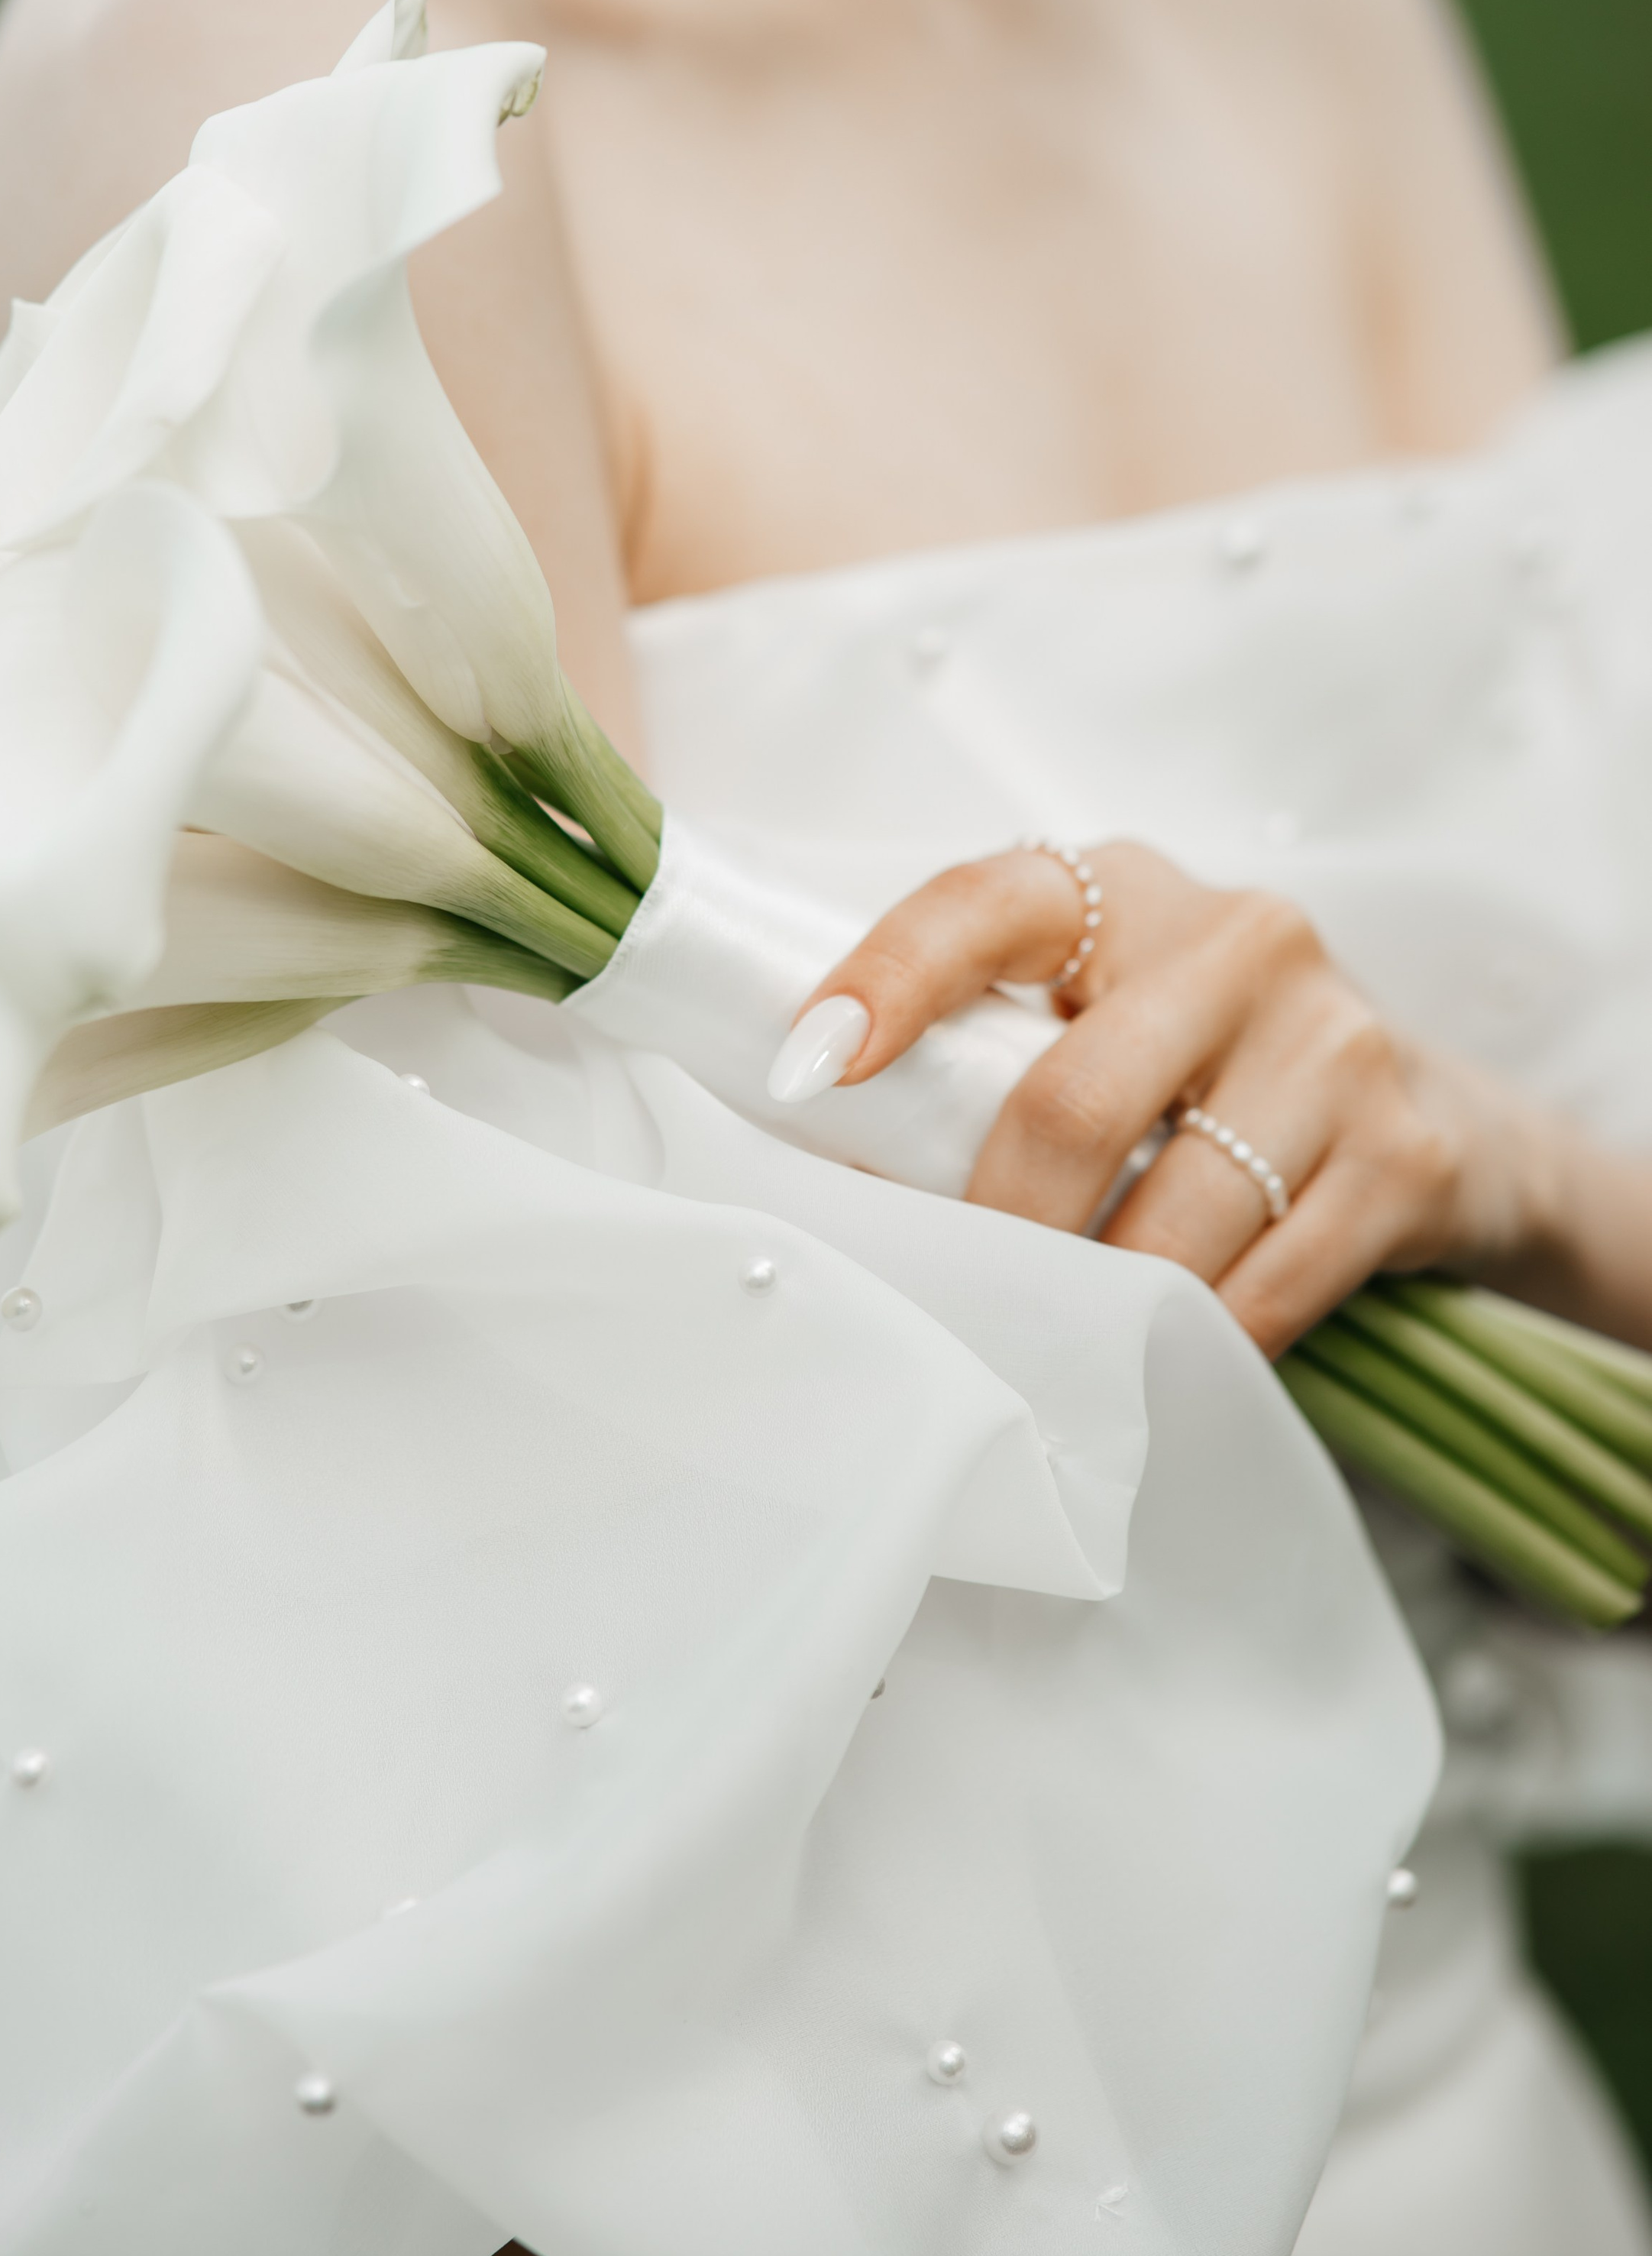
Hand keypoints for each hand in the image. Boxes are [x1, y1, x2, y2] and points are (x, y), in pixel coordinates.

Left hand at [801, 842, 1564, 1353]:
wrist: (1443, 1121)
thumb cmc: (1208, 1070)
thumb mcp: (1106, 1010)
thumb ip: (989, 1047)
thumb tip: (825, 1156)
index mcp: (1124, 892)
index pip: (984, 906)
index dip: (891, 979)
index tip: (811, 1067)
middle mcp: (1237, 942)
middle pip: (1070, 1106)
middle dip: (992, 1229)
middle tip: (946, 1304)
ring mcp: (1334, 1044)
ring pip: (1169, 1220)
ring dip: (1094, 1312)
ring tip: (1043, 1353)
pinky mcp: (1403, 1154)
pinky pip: (1265, 1288)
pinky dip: (1194, 1344)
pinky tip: (1160, 1364)